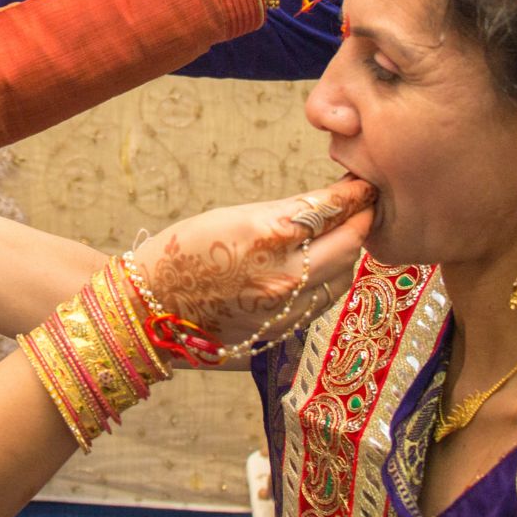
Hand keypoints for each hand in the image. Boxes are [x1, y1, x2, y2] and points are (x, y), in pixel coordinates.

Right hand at [130, 176, 374, 350]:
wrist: (152, 306)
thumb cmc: (185, 251)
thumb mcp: (235, 216)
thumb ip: (287, 213)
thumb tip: (330, 204)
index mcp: (266, 235)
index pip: (328, 210)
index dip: (352, 195)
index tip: (364, 186)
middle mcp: (282, 275)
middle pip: (349, 244)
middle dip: (360, 221)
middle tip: (364, 206)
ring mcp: (286, 308)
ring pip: (342, 276)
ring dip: (346, 253)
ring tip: (340, 235)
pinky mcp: (283, 330)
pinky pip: (323, 301)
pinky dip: (328, 280)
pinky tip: (318, 266)